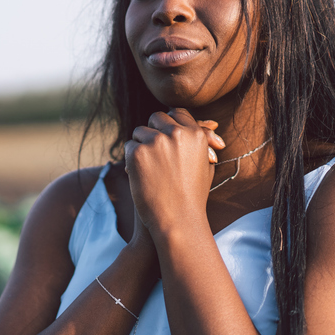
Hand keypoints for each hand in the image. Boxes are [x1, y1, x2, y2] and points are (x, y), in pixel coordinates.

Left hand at [124, 108, 225, 235]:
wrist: (178, 221)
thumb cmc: (192, 196)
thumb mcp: (205, 166)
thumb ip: (202, 143)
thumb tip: (204, 124)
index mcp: (196, 134)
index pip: (177, 113)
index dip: (169, 122)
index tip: (164, 132)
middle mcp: (177, 133)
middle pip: (157, 118)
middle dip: (153, 130)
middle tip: (153, 148)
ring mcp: (157, 141)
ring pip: (140, 131)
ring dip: (141, 145)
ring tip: (148, 167)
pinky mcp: (138, 152)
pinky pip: (129, 146)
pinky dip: (131, 159)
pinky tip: (138, 174)